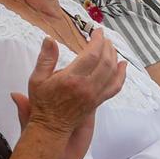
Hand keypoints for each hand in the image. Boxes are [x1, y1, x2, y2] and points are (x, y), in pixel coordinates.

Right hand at [14, 33, 123, 158]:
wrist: (51, 127)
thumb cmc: (43, 102)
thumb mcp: (37, 79)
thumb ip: (45, 58)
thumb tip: (50, 39)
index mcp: (72, 78)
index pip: (91, 55)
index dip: (97, 40)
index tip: (97, 31)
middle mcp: (87, 87)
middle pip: (105, 62)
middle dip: (107, 46)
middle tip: (103, 37)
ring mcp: (95, 95)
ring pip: (112, 73)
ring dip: (114, 57)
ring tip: (110, 47)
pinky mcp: (98, 101)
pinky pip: (115, 87)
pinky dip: (121, 75)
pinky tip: (122, 66)